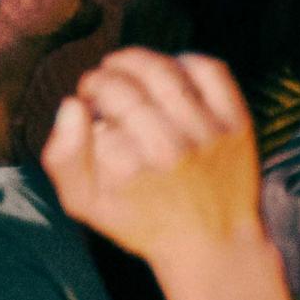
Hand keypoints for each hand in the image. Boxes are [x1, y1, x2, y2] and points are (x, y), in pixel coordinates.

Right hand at [39, 52, 267, 278]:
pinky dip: (186, 59)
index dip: (89, 93)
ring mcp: (206, 133)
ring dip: (138, 59)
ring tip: (124, 64)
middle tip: (100, 79)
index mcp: (127, 167)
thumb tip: (70, 105)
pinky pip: (211, 71)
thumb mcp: (85, 203)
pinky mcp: (237, 124)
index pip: (99, 105)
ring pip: (166, 71)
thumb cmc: (141, 220)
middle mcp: (168, 147)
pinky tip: (170, 67)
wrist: (210, 240)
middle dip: (105, 74)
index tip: (87, 97)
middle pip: (128, 84)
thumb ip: (62, 157)